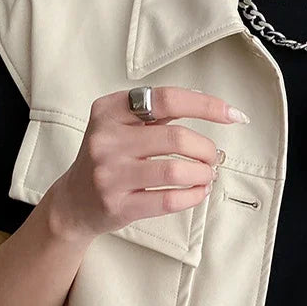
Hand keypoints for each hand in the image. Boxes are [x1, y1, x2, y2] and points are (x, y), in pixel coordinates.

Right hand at [49, 85, 249, 243]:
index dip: (206, 105)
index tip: (233, 114)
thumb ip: (156, 114)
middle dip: (206, 149)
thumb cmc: (107, 159)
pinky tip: (198, 192)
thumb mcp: (120, 126)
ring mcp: (110, 174)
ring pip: (175, 171)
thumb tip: (207, 105)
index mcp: (109, 110)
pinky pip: (168, 201)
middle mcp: (106, 139)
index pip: (167, 100)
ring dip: (203, 174)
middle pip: (177, 138)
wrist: (74, 201)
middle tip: (213, 158)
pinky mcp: (118, 205)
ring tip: (207, 176)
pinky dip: (193, 196)